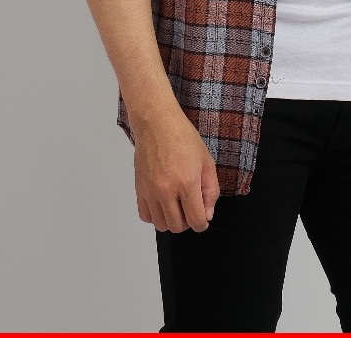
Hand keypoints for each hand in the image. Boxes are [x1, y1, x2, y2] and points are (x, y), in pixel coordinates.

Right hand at [133, 107, 219, 232]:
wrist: (158, 123)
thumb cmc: (184, 138)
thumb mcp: (207, 161)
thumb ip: (211, 191)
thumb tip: (207, 215)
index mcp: (187, 183)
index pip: (196, 221)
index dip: (203, 223)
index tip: (203, 215)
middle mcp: (167, 191)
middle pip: (177, 227)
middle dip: (187, 222)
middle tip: (190, 207)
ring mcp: (150, 191)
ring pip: (160, 224)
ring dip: (171, 220)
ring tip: (176, 204)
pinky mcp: (139, 189)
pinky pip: (145, 216)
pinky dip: (155, 215)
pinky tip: (162, 203)